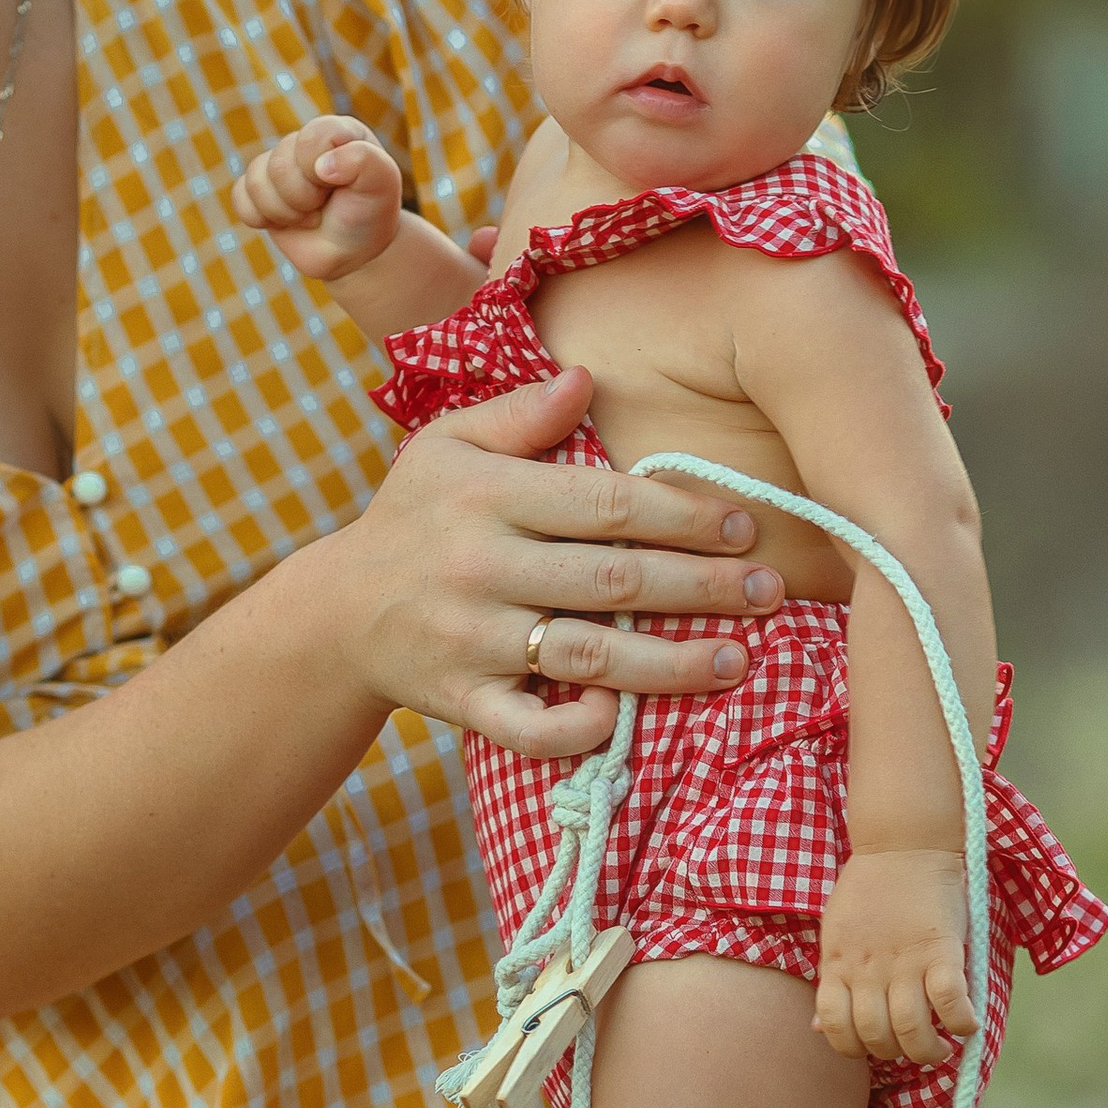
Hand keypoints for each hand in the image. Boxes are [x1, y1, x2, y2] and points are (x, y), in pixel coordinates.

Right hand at [231, 115, 405, 282]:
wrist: (356, 251)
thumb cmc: (371, 213)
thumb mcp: (383, 184)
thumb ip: (364, 161)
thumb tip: (322, 166)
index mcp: (333, 132)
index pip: (310, 138)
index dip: (319, 169)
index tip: (339, 186)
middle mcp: (302, 144)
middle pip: (279, 166)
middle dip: (304, 198)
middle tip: (324, 206)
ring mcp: (277, 168)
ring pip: (255, 182)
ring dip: (285, 212)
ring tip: (310, 216)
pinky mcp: (257, 192)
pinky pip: (240, 198)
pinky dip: (260, 217)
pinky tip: (284, 222)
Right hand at [320, 366, 785, 755]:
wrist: (336, 613)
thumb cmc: (413, 519)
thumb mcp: (448, 447)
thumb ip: (520, 414)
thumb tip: (587, 379)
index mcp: (488, 496)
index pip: (608, 503)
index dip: (685, 514)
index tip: (745, 524)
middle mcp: (482, 568)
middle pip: (614, 579)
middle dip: (702, 586)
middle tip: (771, 591)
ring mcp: (473, 641)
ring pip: (589, 657)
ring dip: (673, 662)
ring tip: (739, 660)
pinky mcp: (463, 702)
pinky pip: (530, 727)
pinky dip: (578, 728)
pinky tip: (624, 716)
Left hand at [814, 851, 978, 1067]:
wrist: (902, 842)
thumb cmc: (869, 888)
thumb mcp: (835, 936)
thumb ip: (831, 981)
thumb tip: (817, 1027)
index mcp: (839, 965)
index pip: (835, 1028)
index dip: (854, 1049)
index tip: (874, 1044)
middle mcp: (868, 970)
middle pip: (876, 1038)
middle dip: (895, 1054)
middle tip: (913, 1045)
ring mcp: (904, 962)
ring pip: (911, 1030)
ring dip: (928, 1051)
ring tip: (941, 1047)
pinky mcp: (940, 949)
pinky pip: (950, 1002)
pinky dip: (961, 1022)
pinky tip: (967, 1024)